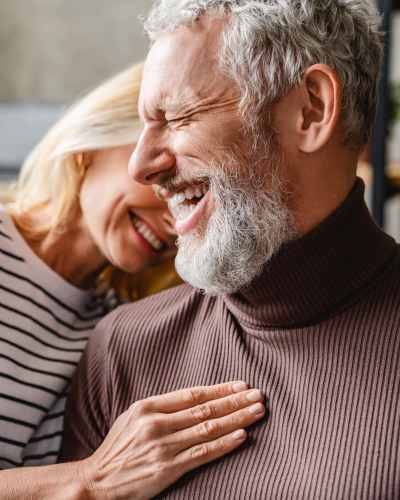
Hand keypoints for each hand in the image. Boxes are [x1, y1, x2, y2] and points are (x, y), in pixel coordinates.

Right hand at [81, 381, 264, 499]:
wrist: (96, 481)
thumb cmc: (118, 448)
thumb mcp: (133, 417)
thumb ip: (162, 408)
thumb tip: (195, 399)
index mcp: (148, 406)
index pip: (193, 394)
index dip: (220, 389)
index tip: (241, 385)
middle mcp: (157, 423)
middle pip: (205, 409)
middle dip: (235, 401)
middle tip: (258, 395)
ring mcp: (163, 446)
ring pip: (208, 429)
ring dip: (237, 419)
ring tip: (257, 412)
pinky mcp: (167, 469)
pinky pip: (202, 454)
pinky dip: (224, 444)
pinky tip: (242, 437)